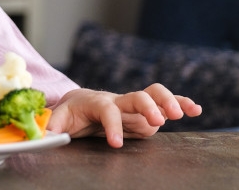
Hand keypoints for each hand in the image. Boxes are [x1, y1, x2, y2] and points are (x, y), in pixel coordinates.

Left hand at [47, 84, 202, 147]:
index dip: (112, 126)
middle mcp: (118, 99)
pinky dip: (181, 103)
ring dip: (169, 101)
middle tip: (157, 121)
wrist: (80, 102)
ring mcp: (134, 103)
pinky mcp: (145, 109)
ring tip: (181, 114)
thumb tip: (43, 137)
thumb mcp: (58, 120)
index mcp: (96, 102)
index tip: (115, 144)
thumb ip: (52, 128)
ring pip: (154, 94)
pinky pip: (165, 102)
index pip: (106, 111)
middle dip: (148, 106)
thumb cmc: (70, 113)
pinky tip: (196, 110)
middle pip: (136, 96)